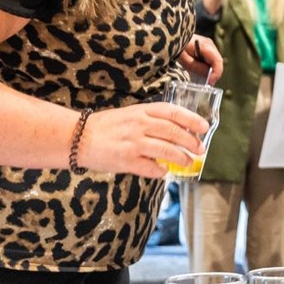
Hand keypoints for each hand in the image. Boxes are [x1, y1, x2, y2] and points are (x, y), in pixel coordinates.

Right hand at [77, 102, 209, 178]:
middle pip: (174, 132)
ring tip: (187, 162)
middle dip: (191, 141)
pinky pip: (151, 168)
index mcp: (141, 111)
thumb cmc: (105, 126)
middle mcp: (139, 125)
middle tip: (200, 149)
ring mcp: (134, 143)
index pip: (173, 112)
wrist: (79, 137)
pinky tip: (163, 172)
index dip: (191, 119)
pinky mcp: (127, 160)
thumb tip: (176, 131)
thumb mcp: (130, 115)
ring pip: (167, 150)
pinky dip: (161, 171)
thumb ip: (151, 120)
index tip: (204, 126)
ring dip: (181, 158)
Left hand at [177, 35, 222, 83]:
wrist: (171, 37)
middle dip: (214, 74)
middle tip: (207, 83)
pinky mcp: (205, 48)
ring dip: (211, 70)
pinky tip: (200, 71)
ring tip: (203, 78)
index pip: (217, 61)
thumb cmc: (177, 47)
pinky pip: (210, 60)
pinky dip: (207, 67)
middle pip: (217, 62)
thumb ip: (197, 67)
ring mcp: (209, 46)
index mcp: (205, 46)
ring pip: (215, 61)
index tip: (210, 83)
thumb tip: (208, 75)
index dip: (216, 73)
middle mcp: (210, 45)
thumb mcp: (184, 60)